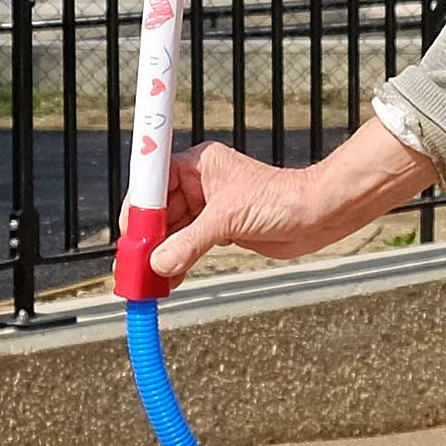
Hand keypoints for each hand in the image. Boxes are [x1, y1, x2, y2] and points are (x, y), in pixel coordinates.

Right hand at [139, 127, 431, 282]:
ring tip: (147, 281)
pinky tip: (168, 281)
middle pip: (159, 211)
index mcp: (197, 165)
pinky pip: (189, 246)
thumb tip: (158, 264)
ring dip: (161, 256)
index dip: (138, 209)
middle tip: (131, 267)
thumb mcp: (229, 220)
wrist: (317, 216)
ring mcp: (209, 207)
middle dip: (146, 239)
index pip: (152, 182)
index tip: (129, 235)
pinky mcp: (221, 229)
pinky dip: (178, 263)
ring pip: (173, 232)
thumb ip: (190, 243)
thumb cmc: (280, 200)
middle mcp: (199, 183)